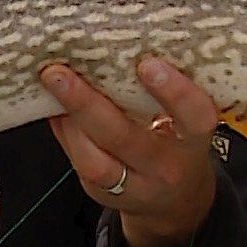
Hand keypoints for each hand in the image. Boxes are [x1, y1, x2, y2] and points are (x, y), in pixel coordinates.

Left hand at [40, 58, 218, 246]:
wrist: (175, 201)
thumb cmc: (178, 142)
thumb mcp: (186, 119)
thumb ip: (162, 91)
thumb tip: (115, 46)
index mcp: (194, 140)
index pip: (195, 117)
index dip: (174, 92)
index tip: (148, 64)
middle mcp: (165, 167)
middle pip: (124, 138)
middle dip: (86, 104)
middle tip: (58, 72)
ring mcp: (133, 187)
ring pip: (93, 160)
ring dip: (67, 120)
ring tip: (51, 83)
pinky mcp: (102, 194)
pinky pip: (78, 162)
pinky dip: (63, 130)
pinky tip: (53, 105)